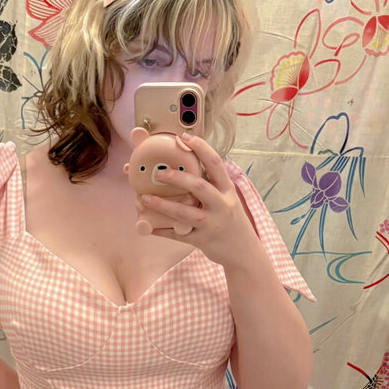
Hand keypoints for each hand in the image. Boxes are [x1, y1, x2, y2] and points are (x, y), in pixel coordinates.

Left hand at [133, 134, 257, 267]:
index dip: (201, 148)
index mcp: (227, 190)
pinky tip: (147, 226)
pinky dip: (162, 231)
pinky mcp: (202, 241)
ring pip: (184, 213)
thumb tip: (187, 166)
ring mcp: (212, 224)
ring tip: (144, 198)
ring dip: (162, 205)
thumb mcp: (229, 199)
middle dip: (177, 178)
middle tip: (158, 173)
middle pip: (199, 186)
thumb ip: (212, 185)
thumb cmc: (231, 221)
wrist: (243, 251)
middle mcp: (221, 205)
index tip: (185, 137)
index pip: (215, 164)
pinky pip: (178, 235)